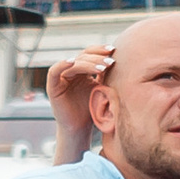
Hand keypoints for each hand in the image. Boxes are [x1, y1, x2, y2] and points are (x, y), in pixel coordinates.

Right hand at [43, 45, 113, 163]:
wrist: (80, 129)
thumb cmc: (92, 110)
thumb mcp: (102, 89)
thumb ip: (107, 75)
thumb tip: (126, 60)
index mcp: (83, 70)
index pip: (90, 53)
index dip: (100, 50)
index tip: (114, 50)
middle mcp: (71, 71)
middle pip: (83, 56)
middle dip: (97, 58)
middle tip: (110, 62)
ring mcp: (61, 78)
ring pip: (73, 63)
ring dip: (87, 63)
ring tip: (101, 68)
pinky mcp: (52, 86)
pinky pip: (54, 71)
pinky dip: (62, 64)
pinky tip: (72, 61)